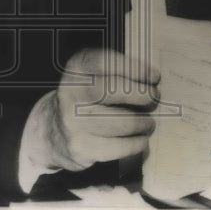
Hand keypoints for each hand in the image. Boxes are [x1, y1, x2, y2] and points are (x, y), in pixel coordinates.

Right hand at [42, 48, 159, 170]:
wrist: (56, 132)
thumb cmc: (85, 99)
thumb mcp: (91, 76)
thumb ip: (114, 71)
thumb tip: (152, 80)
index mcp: (76, 69)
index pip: (106, 62)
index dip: (134, 68)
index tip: (154, 76)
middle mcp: (72, 92)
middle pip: (115, 90)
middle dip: (142, 95)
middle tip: (154, 98)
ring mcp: (74, 121)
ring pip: (122, 122)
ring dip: (143, 123)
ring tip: (148, 123)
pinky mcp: (82, 147)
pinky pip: (120, 146)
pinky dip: (137, 144)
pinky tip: (141, 140)